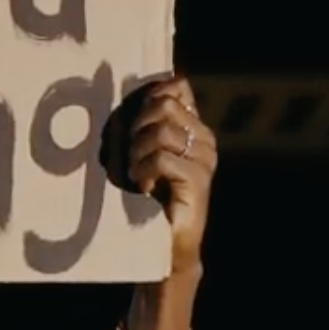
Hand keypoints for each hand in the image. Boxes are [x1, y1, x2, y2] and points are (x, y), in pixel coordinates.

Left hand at [118, 75, 215, 276]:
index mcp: (194, 127)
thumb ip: (144, 125)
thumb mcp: (143, 153)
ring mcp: (204, 159)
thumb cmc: (149, 196)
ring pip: (162, 131)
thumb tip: (124, 91)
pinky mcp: (198, 180)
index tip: (133, 121)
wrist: (165, 242)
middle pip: (164, 106)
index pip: (177, 87)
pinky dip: (145, 171)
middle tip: (131, 155)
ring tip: (136, 174)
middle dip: (138, 127)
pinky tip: (144, 187)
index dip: (150, 96)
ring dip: (138, 153)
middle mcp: (204, 139)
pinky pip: (162, 158)